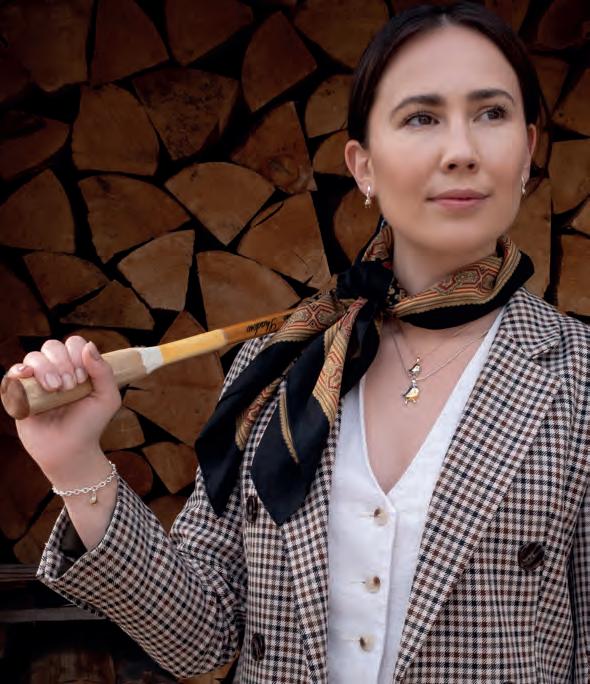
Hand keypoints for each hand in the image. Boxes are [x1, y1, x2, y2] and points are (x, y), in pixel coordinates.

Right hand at [6, 336, 120, 480]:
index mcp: (77, 367)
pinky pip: (12, 374)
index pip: (73, 343)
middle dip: (63, 363)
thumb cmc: (90, 424)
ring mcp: (36, 381)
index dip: (77, 355)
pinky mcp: (19, 394)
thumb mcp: (107, 397)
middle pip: (52, 346)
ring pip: (33, 357)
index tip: (82, 378)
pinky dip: (19, 370)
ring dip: (46, 369)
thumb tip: (89, 345)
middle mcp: (56, 371)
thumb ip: (103, 371)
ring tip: (55, 390)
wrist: (70, 450)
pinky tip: (27, 376)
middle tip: (69, 386)